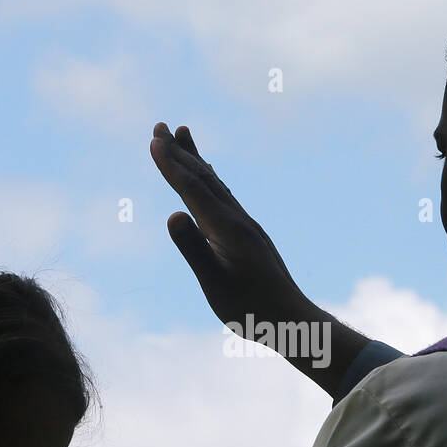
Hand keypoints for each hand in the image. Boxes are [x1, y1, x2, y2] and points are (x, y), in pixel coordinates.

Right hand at [149, 122, 308, 325]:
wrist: (292, 321)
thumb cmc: (251, 309)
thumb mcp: (215, 283)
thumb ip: (193, 249)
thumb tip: (173, 214)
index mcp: (226, 227)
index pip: (193, 188)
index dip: (171, 164)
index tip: (154, 140)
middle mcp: (238, 219)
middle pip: (204, 177)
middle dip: (180, 152)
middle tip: (160, 125)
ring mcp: (246, 226)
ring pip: (216, 184)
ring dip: (196, 160)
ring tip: (184, 137)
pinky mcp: (250, 235)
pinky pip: (225, 197)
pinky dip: (211, 181)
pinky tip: (210, 183)